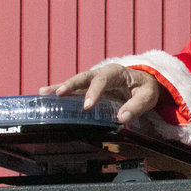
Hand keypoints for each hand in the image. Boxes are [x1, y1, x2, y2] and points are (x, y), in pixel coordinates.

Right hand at [39, 63, 159, 124]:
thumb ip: (136, 107)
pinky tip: (45, 95)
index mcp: (116, 72)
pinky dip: (60, 92)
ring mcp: (93, 80)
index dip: (94, 92)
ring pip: (75, 83)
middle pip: (84, 77)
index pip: (103, 80)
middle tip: (59, 94)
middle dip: (71, 85)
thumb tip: (122, 118)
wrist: (143, 82)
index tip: (87, 106)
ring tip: (44, 93)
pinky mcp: (88, 88)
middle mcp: (101, 73)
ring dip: (60, 88)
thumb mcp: (147, 97)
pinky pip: (73, 90)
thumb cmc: (145, 88)